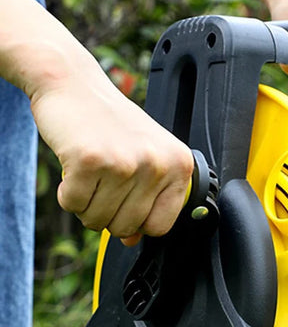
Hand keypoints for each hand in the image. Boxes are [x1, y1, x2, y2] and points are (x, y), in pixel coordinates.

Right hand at [30, 68, 192, 242]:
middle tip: (103, 183)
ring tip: (91, 173)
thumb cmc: (112, 124)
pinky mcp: (91, 161)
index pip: (162, 226)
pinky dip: (68, 194)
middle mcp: (157, 164)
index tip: (127, 203)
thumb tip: (132, 241)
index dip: (139, 222)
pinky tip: (76, 168)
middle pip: (128, 227)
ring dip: (87, 205)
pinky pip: (75, 206)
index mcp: (179, 165)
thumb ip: (146, 201)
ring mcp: (125, 162)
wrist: (74, 85)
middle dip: (108, 214)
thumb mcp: (144, 158)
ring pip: (99, 221)